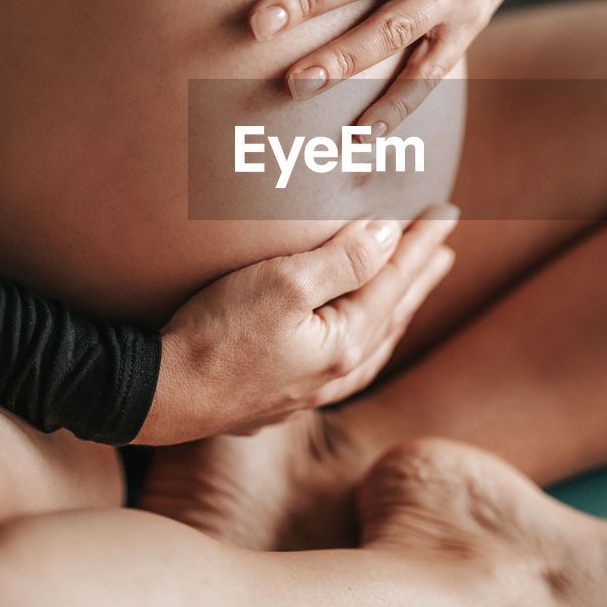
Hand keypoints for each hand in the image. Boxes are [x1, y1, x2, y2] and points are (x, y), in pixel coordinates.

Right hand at [133, 205, 457, 443]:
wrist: (160, 396)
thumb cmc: (216, 334)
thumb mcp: (283, 283)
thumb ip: (343, 259)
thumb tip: (390, 234)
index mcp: (347, 342)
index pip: (395, 280)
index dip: (421, 242)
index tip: (446, 211)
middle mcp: (338, 372)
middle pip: (392, 312)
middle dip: (419, 274)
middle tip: (445, 247)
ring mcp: (310, 390)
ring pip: (374, 342)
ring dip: (397, 308)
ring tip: (414, 289)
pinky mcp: (281, 396)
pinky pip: (347, 360)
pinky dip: (366, 339)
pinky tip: (356, 341)